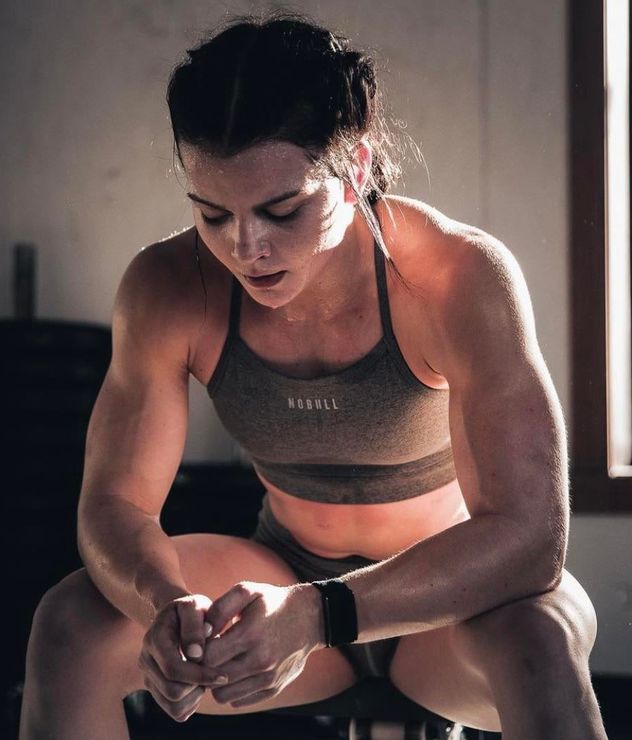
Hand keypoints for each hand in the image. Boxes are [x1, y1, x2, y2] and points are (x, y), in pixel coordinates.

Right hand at [138, 593, 228, 721]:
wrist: (178, 615)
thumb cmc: (191, 609)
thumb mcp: (195, 606)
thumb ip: (195, 627)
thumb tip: (195, 655)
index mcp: (154, 639)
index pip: (174, 669)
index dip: (200, 675)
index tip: (223, 674)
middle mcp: (146, 660)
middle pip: (173, 691)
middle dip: (199, 685)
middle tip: (215, 672)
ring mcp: (149, 676)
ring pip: (173, 705)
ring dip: (195, 696)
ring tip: (206, 676)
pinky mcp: (156, 689)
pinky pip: (175, 711)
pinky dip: (191, 703)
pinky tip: (199, 683)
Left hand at [201, 581, 322, 708]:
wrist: (309, 617)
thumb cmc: (272, 602)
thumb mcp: (247, 592)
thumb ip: (220, 608)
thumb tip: (202, 632)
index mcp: (250, 634)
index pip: (207, 656)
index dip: (199, 650)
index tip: (203, 641)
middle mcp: (260, 660)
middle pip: (213, 678)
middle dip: (204, 668)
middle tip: (209, 654)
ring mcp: (268, 677)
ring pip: (223, 696)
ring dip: (217, 682)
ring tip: (221, 663)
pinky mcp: (274, 688)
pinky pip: (239, 701)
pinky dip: (232, 690)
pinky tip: (236, 671)